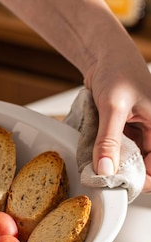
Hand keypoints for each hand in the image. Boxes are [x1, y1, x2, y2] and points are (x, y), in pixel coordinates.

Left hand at [83, 35, 150, 192]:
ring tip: (98, 163)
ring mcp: (140, 132)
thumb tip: (105, 170)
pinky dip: (108, 153)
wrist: (103, 56)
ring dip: (114, 163)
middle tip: (104, 177)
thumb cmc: (117, 70)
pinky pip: (119, 150)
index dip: (140, 179)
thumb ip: (108, 140)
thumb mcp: (112, 107)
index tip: (118, 184)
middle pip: (144, 166)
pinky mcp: (126, 131)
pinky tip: (97, 152)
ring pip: (130, 160)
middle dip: (124, 173)